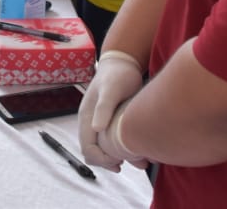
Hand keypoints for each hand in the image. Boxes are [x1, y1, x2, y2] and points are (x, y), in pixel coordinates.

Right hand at [79, 52, 146, 172]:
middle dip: (109, 162)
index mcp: (86, 117)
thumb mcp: (111, 89)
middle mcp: (91, 122)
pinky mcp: (111, 121)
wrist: (123, 62)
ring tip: (138, 161)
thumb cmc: (117, 74)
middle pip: (94, 152)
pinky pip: (113, 141)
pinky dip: (124, 150)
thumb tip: (96, 128)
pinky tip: (139, 152)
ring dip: (118, 157)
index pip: (87, 148)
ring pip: (104, 149)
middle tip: (127, 163)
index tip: (118, 161)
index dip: (101, 159)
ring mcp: (101, 122)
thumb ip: (103, 107)